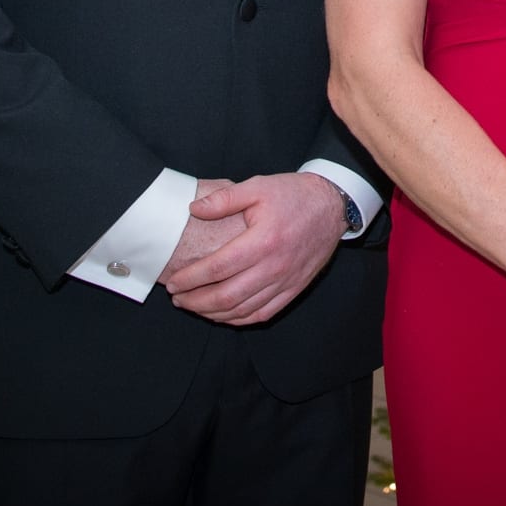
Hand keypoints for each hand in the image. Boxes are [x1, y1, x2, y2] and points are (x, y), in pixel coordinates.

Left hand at [163, 172, 345, 325]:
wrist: (332, 205)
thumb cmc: (293, 194)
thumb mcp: (258, 186)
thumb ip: (224, 199)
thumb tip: (193, 210)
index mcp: (263, 240)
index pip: (218, 268)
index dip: (191, 279)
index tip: (173, 283)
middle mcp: (274, 266)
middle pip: (227, 296)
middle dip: (196, 301)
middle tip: (177, 299)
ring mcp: (285, 281)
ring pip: (243, 310)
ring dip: (213, 313)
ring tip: (194, 307)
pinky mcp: (294, 288)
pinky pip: (262, 313)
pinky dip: (239, 319)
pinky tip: (223, 315)